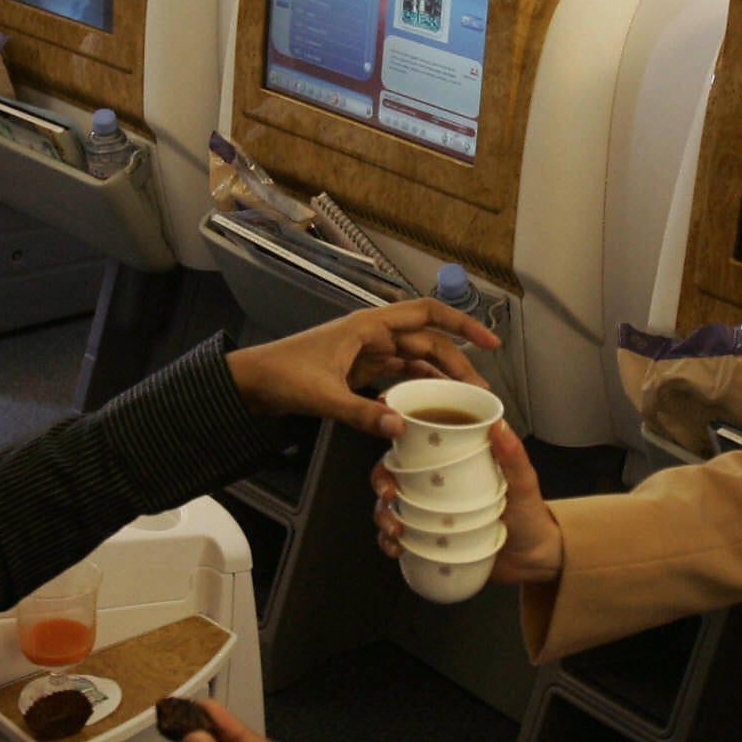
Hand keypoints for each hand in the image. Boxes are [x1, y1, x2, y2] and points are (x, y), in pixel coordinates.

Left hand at [226, 297, 496, 437]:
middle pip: (428, 342)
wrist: (252, 382)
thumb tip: (402, 428)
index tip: (490, 342)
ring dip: (440, 376)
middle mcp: (373, 334)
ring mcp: (367, 352)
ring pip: (415, 359)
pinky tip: (430, 405)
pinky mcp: (359, 371)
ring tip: (464, 402)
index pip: (427, 313)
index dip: (462, 324)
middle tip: (480, 393)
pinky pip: (398, 374)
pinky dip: (416, 386)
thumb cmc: (283, 375)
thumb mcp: (323, 396)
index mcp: (369, 326)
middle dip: (457, 363)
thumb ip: (362, 414)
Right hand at [376, 418, 565, 584]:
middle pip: (393, 474)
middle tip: (389, 495)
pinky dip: (390, 543)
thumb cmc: (529, 515)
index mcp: (453, 464)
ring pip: (390, 506)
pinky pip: (399, 539)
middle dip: (381, 482)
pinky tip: (397, 549)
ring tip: (395, 530)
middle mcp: (434, 485)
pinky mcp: (426, 540)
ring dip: (383, 515)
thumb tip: (499, 424)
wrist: (534, 560)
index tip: (389, 447)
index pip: (416, 444)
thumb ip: (513, 456)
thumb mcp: (524, 484)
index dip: (393, 442)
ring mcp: (428, 513)